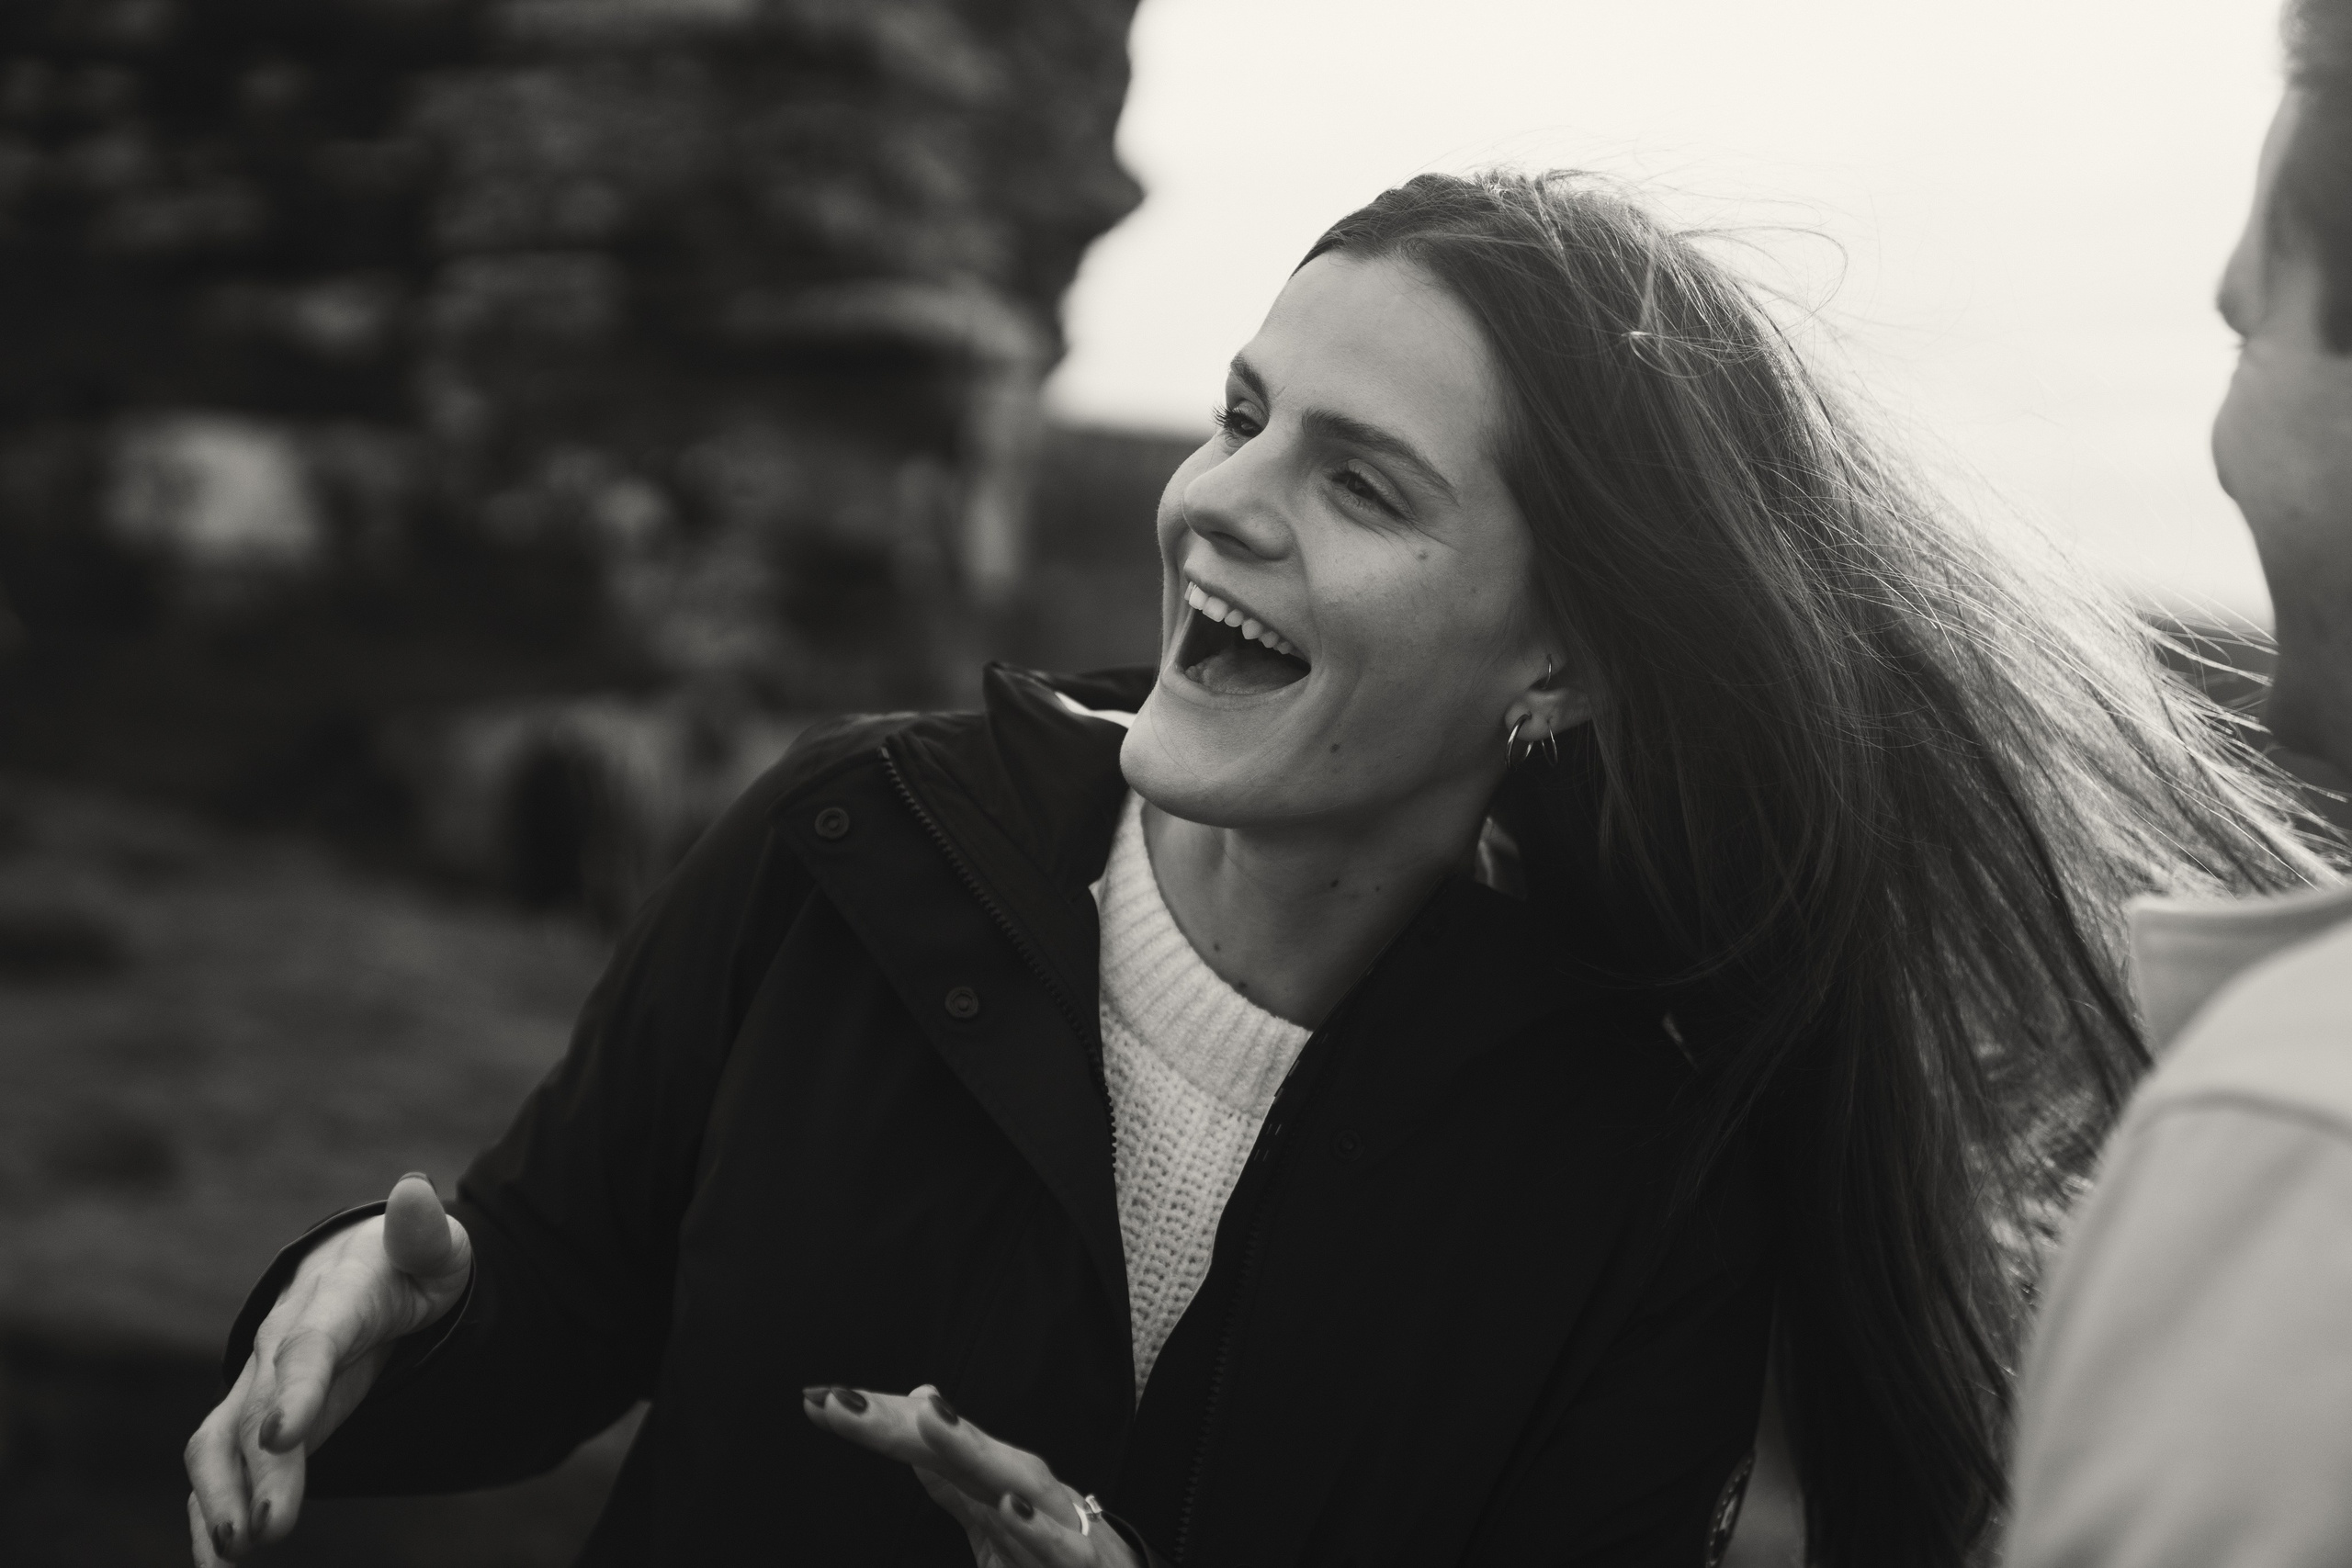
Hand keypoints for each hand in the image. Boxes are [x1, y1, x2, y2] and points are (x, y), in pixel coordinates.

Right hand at [183, 1173, 472, 1562]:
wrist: (361, 1270)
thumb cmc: (408, 1263)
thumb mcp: (435, 1248)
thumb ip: (424, 1233)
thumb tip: (416, 1190)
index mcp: (330, 1301)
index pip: (309, 1344)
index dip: (296, 1387)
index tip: (286, 1434)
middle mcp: (278, 1344)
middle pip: (258, 1410)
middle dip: (258, 1472)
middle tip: (266, 1531)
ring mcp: (258, 1385)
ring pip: (221, 1444)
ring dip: (221, 1500)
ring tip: (234, 1555)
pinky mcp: (254, 1421)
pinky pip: (219, 1469)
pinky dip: (209, 1516)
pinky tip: (215, 1566)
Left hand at [804, 1384, 1139, 1567]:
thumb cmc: (1060, 1556)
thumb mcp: (997, 1523)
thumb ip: (957, 1483)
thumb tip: (919, 1433)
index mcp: (996, 1482)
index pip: (926, 1443)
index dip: (877, 1422)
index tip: (817, 1401)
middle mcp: (1025, 1491)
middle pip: (957, 1449)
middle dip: (901, 1422)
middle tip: (841, 1401)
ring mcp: (1058, 1523)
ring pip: (1011, 1480)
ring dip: (969, 1447)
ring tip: (925, 1415)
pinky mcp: (1083, 1563)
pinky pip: (1057, 1547)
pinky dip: (1033, 1525)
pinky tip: (1006, 1501)